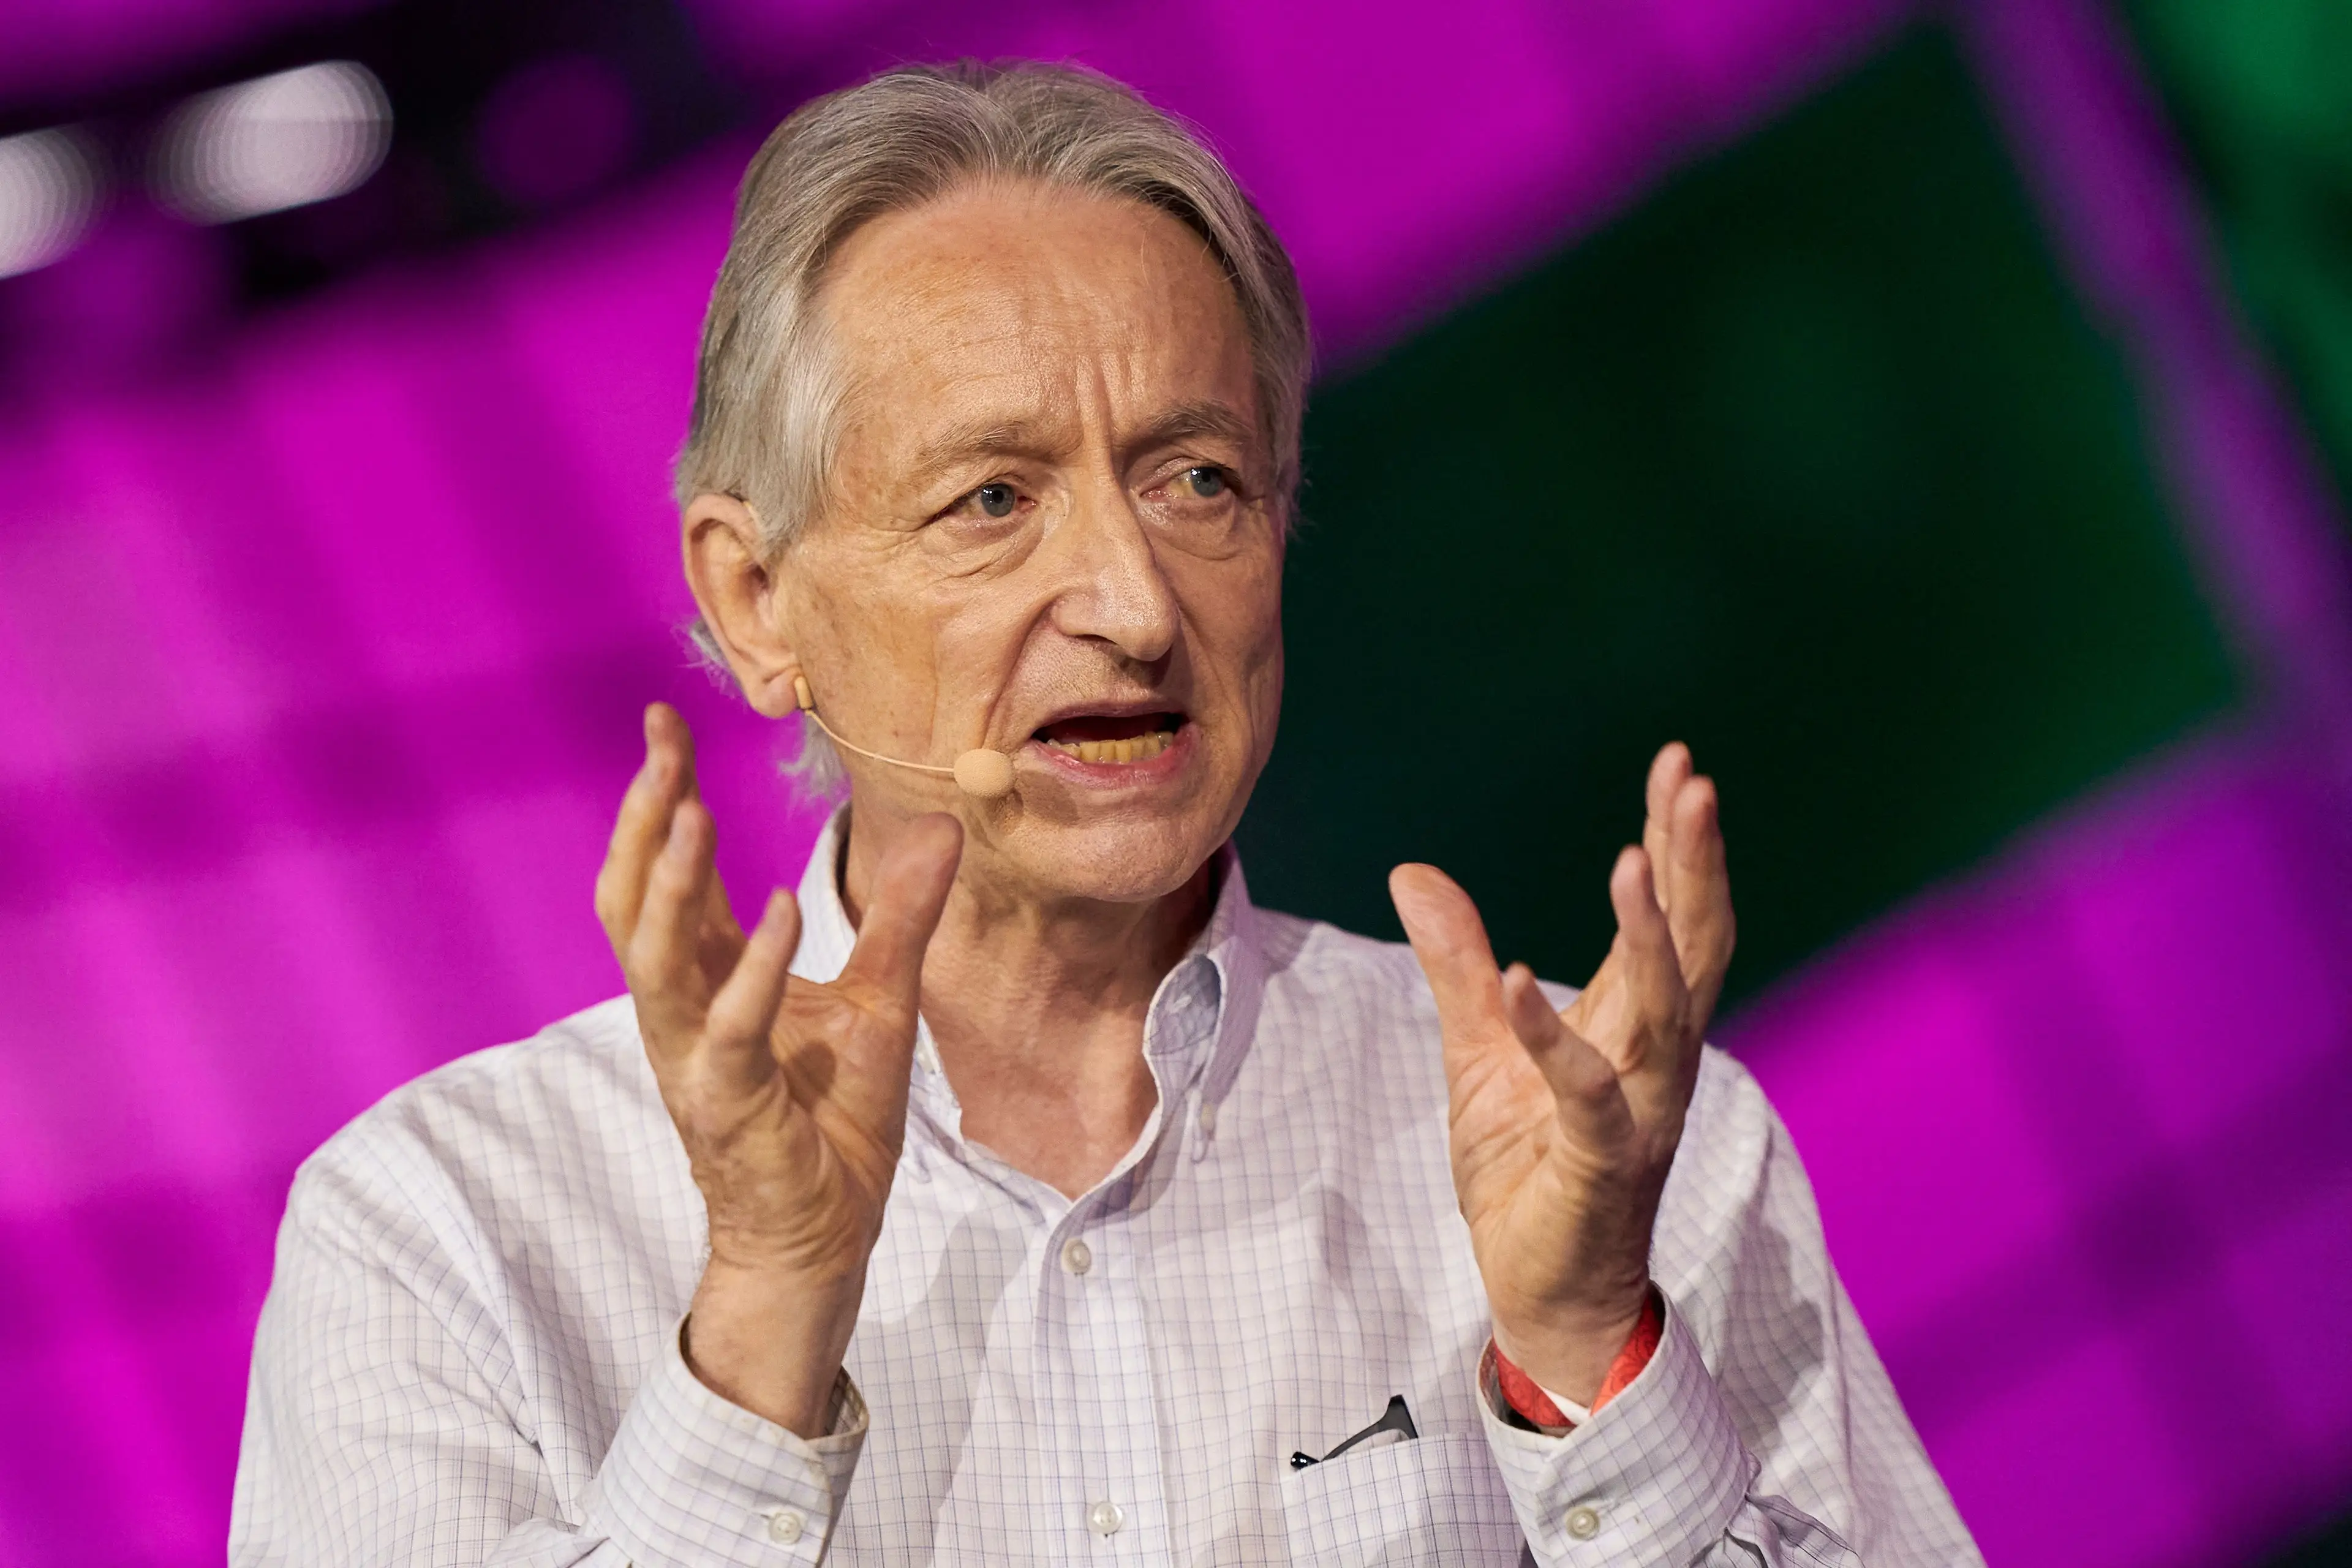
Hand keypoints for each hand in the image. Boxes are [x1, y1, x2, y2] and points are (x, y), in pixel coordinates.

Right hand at [595, 703, 961, 1434]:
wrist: (826, 1233)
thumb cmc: (833, 1122)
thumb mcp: (882, 996)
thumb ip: (902, 915)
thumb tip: (941, 827)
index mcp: (704, 978)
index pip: (667, 874)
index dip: (662, 800)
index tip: (663, 723)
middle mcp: (680, 1010)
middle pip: (634, 901)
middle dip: (644, 822)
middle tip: (661, 746)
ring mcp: (694, 1058)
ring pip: (652, 959)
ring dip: (669, 884)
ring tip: (691, 810)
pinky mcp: (728, 1103)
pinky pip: (727, 1029)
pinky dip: (749, 969)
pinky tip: (779, 909)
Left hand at [1388, 743, 1732, 1403]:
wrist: (1543, 1290)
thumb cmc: (1528, 1169)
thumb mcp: (1478, 1051)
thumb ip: (1458, 965)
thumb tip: (1413, 873)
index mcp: (1633, 1025)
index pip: (1671, 917)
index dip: (1676, 843)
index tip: (1680, 766)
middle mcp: (1655, 1058)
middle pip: (1696, 945)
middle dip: (1695, 862)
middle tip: (1694, 781)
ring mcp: (1639, 1111)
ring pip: (1665, 1010)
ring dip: (1650, 935)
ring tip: (1633, 858)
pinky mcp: (1601, 1163)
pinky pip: (1586, 1092)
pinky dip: (1554, 1036)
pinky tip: (1523, 981)